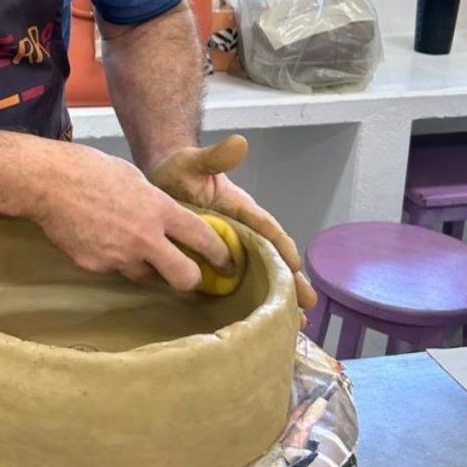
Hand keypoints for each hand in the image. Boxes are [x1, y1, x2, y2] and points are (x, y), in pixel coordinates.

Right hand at [33, 143, 232, 291]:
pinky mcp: (96, 266)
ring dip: (145, 265)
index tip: (226, 263)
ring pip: (145, 275)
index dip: (220, 254)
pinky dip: (112, 259)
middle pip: (184, 276)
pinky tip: (99, 239)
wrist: (48, 183)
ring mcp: (119, 256)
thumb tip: (166, 218)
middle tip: (189, 276)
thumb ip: (155, 203)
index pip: (203, 238)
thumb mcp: (134, 179)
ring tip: (127, 244)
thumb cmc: (90, 171)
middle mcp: (144, 237)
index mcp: (159, 209)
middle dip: (191, 280)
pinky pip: (114, 269)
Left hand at [147, 135, 317, 307]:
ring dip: (274, 297)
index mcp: (241, 210)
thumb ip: (216, 156)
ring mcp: (227, 248)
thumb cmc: (180, 169)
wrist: (159, 179)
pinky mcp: (211, 260)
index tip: (296, 267)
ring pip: (256, 275)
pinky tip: (257, 320)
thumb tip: (239, 143)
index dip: (281, 247)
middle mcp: (240, 231)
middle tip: (307, 308)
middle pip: (270, 259)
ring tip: (295, 324)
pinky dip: (245, 299)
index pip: (266, 229)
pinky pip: (231, 281)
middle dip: (289, 283)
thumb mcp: (194, 161)